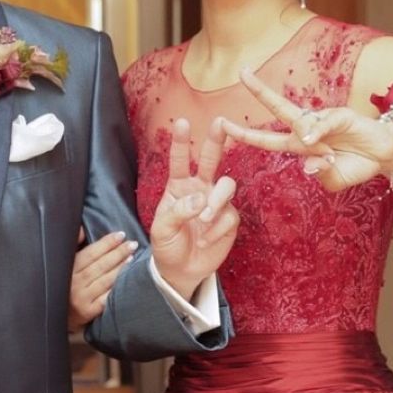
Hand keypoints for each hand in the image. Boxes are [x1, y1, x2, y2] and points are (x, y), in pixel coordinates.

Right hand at [69, 227, 137, 329]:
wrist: (57, 316)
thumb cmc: (64, 286)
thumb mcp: (62, 265)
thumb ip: (72, 246)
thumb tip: (82, 230)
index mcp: (67, 269)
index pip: (90, 253)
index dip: (106, 243)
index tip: (120, 235)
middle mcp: (73, 283)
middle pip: (99, 265)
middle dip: (118, 253)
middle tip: (132, 244)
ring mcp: (81, 298)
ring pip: (104, 280)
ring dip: (120, 267)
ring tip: (132, 257)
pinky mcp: (87, 312)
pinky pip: (106, 297)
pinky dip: (116, 288)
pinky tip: (127, 280)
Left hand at [149, 118, 238, 296]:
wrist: (181, 270)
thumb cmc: (167, 245)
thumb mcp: (162, 229)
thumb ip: (178, 211)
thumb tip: (201, 199)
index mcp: (178, 187)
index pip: (179, 161)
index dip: (181, 142)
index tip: (182, 122)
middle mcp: (200, 189)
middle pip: (210, 160)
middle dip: (215, 141)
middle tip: (220, 123)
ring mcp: (216, 203)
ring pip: (226, 185)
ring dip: (216, 200)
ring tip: (203, 218)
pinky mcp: (229, 219)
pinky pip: (229, 215)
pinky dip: (217, 228)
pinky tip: (205, 240)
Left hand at [217, 68, 392, 191]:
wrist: (386, 156)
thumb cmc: (357, 166)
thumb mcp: (333, 180)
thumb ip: (319, 175)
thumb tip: (309, 165)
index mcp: (300, 146)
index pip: (266, 139)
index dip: (245, 134)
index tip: (223, 126)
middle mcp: (308, 129)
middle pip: (279, 108)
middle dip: (260, 91)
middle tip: (242, 72)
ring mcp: (325, 120)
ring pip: (303, 120)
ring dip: (308, 136)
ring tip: (329, 156)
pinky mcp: (342, 115)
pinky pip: (325, 121)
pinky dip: (318, 130)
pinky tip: (316, 141)